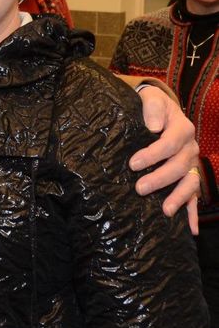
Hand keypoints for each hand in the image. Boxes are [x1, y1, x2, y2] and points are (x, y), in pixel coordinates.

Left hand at [129, 85, 199, 233]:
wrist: (160, 109)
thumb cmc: (152, 105)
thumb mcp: (151, 98)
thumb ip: (152, 108)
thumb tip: (154, 126)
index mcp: (182, 128)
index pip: (169, 144)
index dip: (152, 155)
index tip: (133, 164)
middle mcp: (190, 148)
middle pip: (179, 167)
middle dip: (160, 179)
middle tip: (139, 188)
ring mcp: (191, 164)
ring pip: (190, 183)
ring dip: (178, 198)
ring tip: (165, 210)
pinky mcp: (187, 175)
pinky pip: (193, 196)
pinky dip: (193, 212)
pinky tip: (191, 229)